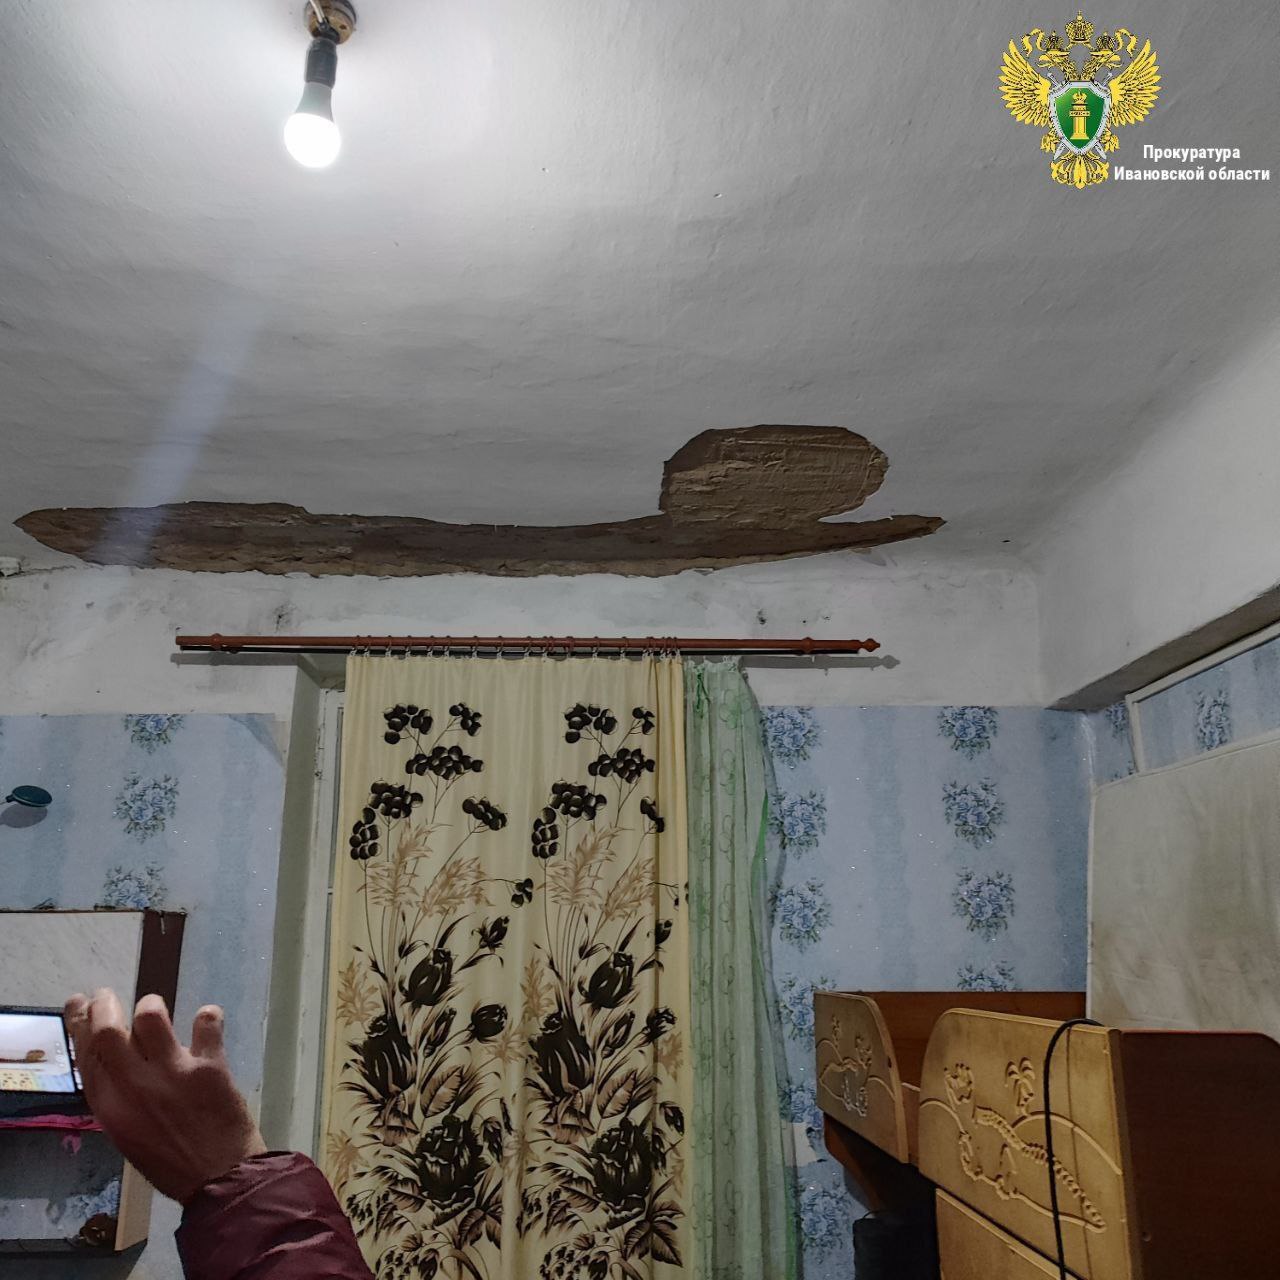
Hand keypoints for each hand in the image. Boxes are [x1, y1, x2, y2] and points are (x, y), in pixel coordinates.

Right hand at [64, 989, 265, 1203]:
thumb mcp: (129, 1132)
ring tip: (155, 1011)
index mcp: (111, 1108)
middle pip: (108, 1032)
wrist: (220, 1178)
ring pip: (151, 1017)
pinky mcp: (209, 1067)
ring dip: (151, 1007)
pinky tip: (206, 1020)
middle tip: (107, 995)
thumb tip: (118, 1053)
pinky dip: (207, 1015)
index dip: (79, 1025)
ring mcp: (172, 1073)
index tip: (80, 1004)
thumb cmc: (171, 1160)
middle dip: (104, 1006)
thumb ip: (119, 1095)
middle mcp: (135, 1086)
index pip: (86, 1056)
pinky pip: (205, 1023)